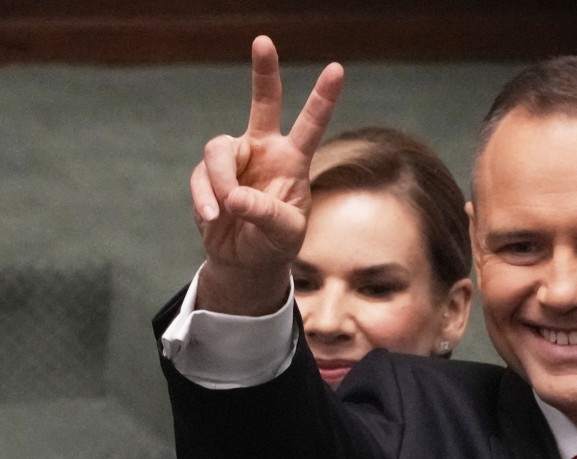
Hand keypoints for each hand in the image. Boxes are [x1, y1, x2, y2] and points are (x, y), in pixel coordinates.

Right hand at [190, 35, 343, 314]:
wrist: (246, 261)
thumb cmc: (275, 244)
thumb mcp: (284, 234)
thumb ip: (267, 216)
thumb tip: (236, 198)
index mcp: (293, 161)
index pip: (311, 125)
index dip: (322, 98)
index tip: (337, 68)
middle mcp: (264, 150)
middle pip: (263, 102)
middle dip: (264, 71)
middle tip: (264, 40)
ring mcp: (235, 159)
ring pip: (218, 149)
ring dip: (220, 181)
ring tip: (227, 211)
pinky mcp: (209, 175)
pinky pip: (201, 178)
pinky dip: (205, 199)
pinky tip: (214, 218)